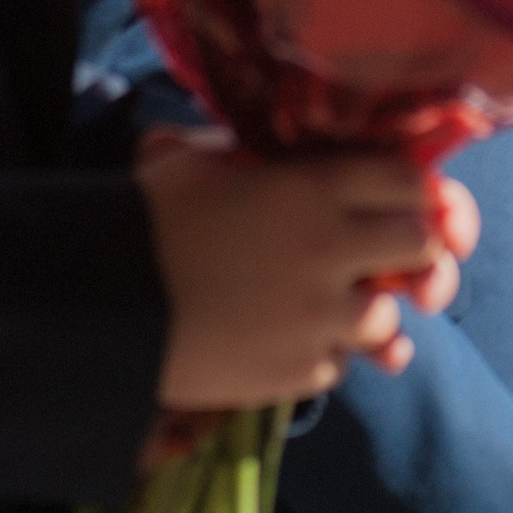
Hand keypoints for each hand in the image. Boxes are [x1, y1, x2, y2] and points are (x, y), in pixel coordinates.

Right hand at [139, 133, 476, 408]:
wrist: (89, 308)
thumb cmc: (140, 221)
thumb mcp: (196, 165)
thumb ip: (250, 154)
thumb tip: (252, 142)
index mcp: (313, 187)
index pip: (412, 180)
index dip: (413, 190)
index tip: (402, 200)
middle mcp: (330, 248)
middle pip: (423, 245)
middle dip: (410, 250)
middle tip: (380, 256)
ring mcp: (318, 316)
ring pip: (388, 316)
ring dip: (365, 313)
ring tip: (325, 306)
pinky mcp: (294, 370)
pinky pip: (337, 365)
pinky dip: (320, 357)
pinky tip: (286, 342)